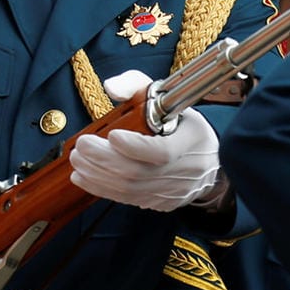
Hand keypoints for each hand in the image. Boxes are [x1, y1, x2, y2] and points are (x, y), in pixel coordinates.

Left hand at [68, 70, 223, 210]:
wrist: (212, 159)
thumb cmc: (181, 122)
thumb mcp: (166, 97)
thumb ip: (136, 86)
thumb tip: (110, 87)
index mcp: (191, 141)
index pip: (163, 152)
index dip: (134, 147)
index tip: (111, 135)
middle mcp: (185, 171)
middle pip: (139, 173)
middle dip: (104, 160)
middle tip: (81, 147)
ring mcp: (173, 191)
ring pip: (130, 190)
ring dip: (97, 176)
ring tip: (77, 161)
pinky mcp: (162, 203)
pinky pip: (128, 200)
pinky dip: (102, 188)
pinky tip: (84, 177)